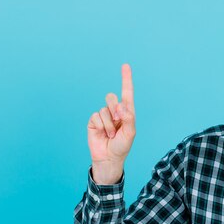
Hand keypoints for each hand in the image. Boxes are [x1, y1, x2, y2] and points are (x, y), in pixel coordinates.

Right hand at [87, 63, 135, 183]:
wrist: (108, 158)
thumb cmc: (122, 146)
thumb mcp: (130, 133)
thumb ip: (129, 118)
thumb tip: (122, 106)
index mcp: (126, 112)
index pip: (127, 93)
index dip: (126, 79)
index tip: (125, 65)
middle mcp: (115, 111)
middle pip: (111, 97)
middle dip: (114, 109)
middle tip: (118, 123)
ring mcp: (103, 116)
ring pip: (104, 109)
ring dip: (109, 124)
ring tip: (111, 135)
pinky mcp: (93, 121)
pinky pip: (96, 116)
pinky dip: (101, 126)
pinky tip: (102, 134)